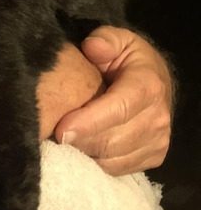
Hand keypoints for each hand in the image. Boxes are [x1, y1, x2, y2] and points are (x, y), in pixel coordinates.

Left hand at [54, 26, 172, 175]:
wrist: (153, 80)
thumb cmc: (126, 60)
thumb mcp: (117, 39)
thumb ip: (104, 39)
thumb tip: (92, 47)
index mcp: (148, 85)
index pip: (118, 109)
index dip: (88, 122)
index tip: (60, 130)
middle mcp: (158, 117)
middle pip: (112, 140)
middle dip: (78, 140)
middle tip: (51, 134)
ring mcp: (158, 140)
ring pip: (112, 159)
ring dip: (83, 153)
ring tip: (64, 140)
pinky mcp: (153, 157)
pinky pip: (117, 169)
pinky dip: (94, 162)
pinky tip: (81, 148)